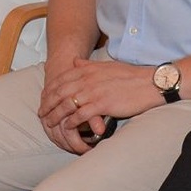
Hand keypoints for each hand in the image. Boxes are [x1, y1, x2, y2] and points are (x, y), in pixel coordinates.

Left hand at [38, 58, 157, 153]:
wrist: (150, 83)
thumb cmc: (130, 76)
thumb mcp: (106, 66)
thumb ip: (88, 65)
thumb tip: (74, 62)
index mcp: (88, 70)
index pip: (61, 79)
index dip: (49, 90)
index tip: (43, 99)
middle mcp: (88, 80)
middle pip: (60, 92)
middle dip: (47, 104)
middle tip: (41, 114)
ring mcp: (94, 92)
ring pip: (66, 104)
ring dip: (55, 115)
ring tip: (49, 123)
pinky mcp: (102, 104)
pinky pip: (80, 115)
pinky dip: (71, 122)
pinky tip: (67, 128)